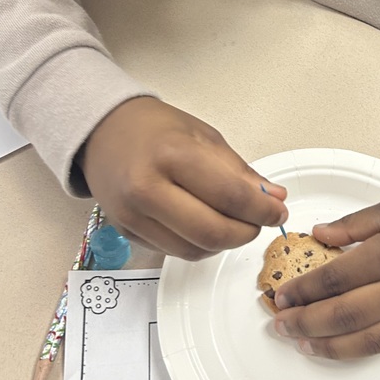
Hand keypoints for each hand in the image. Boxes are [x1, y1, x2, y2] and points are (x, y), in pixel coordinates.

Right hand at [79, 97, 287, 259]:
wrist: (102, 131)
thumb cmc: (154, 128)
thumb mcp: (203, 136)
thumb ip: (239, 171)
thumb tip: (273, 198)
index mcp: (172, 155)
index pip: (229, 196)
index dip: (261, 209)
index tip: (277, 210)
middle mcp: (147, 189)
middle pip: (212, 232)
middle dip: (246, 232)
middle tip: (259, 221)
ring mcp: (133, 215)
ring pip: (195, 250)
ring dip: (224, 243)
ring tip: (234, 222)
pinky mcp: (127, 232)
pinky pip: (175, 251)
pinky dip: (200, 245)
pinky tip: (206, 226)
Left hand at [272, 166, 379, 358]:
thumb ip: (352, 226)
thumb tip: (318, 236)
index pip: (335, 279)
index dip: (304, 291)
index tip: (282, 295)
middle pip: (345, 315)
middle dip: (306, 323)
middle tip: (280, 324)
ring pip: (368, 340)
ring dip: (329, 346)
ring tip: (303, 345)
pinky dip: (362, 346)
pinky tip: (342, 345)